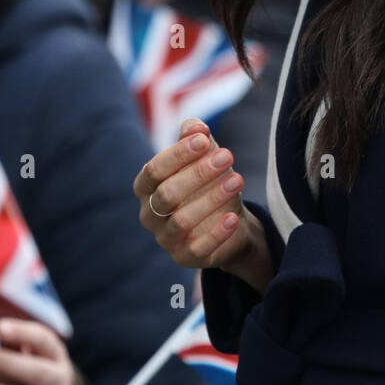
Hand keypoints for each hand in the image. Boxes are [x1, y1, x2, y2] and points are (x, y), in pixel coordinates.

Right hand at [134, 118, 274, 293]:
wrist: (230, 220)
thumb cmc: (210, 182)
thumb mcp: (205, 155)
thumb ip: (196, 138)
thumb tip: (196, 127)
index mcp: (147, 187)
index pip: (153, 170)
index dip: (177, 154)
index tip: (205, 140)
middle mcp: (150, 215)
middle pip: (167, 194)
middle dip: (198, 173)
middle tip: (227, 156)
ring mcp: (166, 239)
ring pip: (182, 220)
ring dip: (212, 199)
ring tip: (238, 180)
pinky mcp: (185, 257)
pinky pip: (198, 248)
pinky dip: (216, 232)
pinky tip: (234, 217)